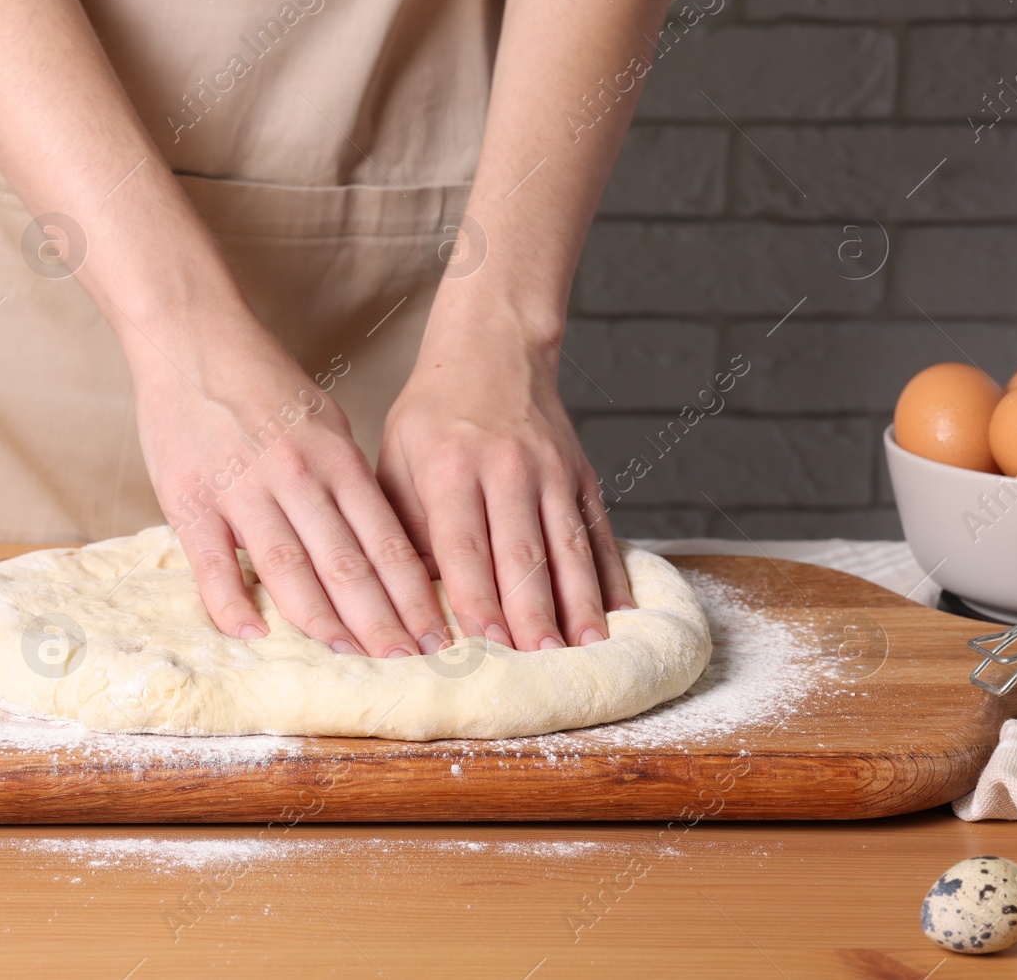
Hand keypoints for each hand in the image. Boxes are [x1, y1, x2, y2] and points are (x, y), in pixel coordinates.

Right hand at [128, 315, 446, 657]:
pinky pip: (213, 565)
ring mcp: (242, 489)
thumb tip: (375, 537)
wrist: (190, 338)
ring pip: (290, 569)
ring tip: (351, 657)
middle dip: (383, 620)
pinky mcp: (190, 500)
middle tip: (409, 663)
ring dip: (324, 621)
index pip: (385, 539)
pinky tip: (257, 636)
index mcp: (335, 457)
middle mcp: (296, 475)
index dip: (413, 592)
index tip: (437, 634)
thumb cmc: (261, 381)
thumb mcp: (324, 419)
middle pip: (347, 563)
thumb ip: (346, 478)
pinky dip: (233, 604)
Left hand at [377, 312, 631, 650]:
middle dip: (533, 616)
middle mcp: (508, 469)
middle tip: (541, 668)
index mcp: (452, 467)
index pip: (464, 543)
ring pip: (569, 548)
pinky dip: (611, 575)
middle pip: (523, 554)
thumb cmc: (432, 417)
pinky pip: (600, 532)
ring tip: (587, 653)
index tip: (484, 643)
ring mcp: (553, 472)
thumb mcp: (396, 459)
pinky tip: (620, 614)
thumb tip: (412, 600)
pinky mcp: (582, 476)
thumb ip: (405, 527)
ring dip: (580, 605)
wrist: (493, 349)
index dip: (476, 596)